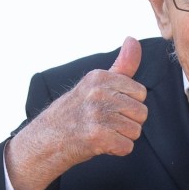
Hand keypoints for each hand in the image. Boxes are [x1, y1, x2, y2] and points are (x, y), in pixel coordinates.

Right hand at [5, 37, 147, 189]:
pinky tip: (99, 144)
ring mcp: (97, 114)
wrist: (47, 139)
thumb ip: (121, 65)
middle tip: (104, 123)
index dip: (128, 104)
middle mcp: (98, 92)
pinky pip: (127, 146)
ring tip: (102, 132)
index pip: (140, 92)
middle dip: (127, 122)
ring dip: (121, 137)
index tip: (109, 107)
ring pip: (135, 130)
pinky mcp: (98, 136)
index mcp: (99, 77)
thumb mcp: (96, 83)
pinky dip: (115, 150)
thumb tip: (133, 39)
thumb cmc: (75, 111)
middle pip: (141, 113)